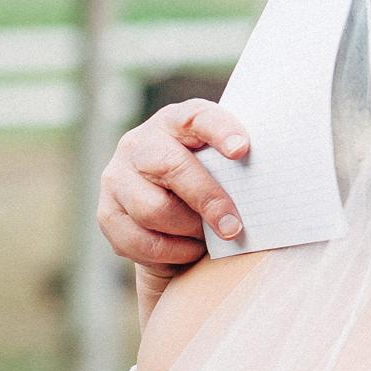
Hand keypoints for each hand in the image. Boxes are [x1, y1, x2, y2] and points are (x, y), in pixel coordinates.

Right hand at [95, 99, 251, 279]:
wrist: (168, 206)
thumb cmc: (210, 181)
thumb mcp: (222, 166)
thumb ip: (237, 169)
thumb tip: (264, 192)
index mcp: (175, 122)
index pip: (197, 117)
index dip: (220, 130)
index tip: (242, 149)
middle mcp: (140, 144)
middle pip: (171, 167)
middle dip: (207, 200)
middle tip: (234, 227)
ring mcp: (117, 177)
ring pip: (153, 209)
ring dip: (188, 231)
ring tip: (208, 238)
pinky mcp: (107, 213)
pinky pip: (138, 240)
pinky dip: (169, 253)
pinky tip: (188, 250)